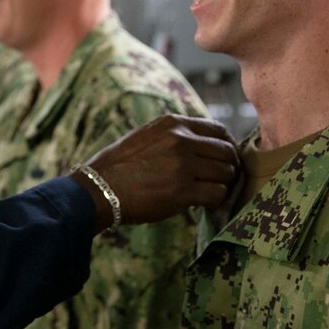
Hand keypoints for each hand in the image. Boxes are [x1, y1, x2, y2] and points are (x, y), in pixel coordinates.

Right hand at [69, 115, 238, 227]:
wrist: (99, 189)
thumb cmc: (118, 166)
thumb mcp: (146, 136)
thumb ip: (174, 136)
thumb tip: (202, 145)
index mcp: (173, 124)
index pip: (218, 130)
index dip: (226, 146)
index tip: (223, 159)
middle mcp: (181, 140)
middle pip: (227, 152)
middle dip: (228, 168)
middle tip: (222, 180)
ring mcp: (183, 165)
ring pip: (226, 173)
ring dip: (223, 185)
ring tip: (211, 193)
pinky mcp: (183, 191)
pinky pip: (217, 194)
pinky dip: (216, 201)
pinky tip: (205, 204)